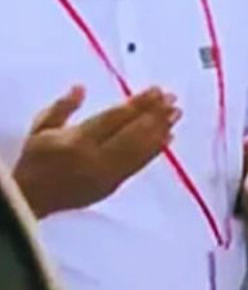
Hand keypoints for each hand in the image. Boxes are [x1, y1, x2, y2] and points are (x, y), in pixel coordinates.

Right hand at [13, 86, 179, 218]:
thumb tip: (81, 88)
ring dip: (160, 130)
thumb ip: (63, 107)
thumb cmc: (36, 160)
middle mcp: (95, 159)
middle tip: (172, 99)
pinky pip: (138, 166)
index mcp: (76, 141)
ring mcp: (107, 175)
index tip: (156, 90)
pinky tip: (168, 137)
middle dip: (155, 114)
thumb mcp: (41, 129)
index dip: (138, 104)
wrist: (30, 200)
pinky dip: (155, 150)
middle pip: (132, 133)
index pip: (114, 119)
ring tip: (176, 114)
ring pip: (139, 150)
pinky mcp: (113, 186)